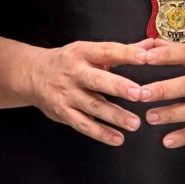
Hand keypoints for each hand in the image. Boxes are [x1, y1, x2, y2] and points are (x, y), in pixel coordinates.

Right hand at [24, 40, 149, 145]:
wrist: (32, 74)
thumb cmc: (69, 61)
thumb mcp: (90, 50)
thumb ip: (122, 50)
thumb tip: (152, 45)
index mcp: (83, 52)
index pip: (107, 51)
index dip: (127, 54)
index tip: (147, 58)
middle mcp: (74, 73)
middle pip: (97, 80)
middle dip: (119, 87)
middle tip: (139, 94)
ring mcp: (67, 94)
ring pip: (92, 106)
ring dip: (114, 115)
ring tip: (134, 123)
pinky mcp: (63, 113)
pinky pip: (83, 124)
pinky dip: (100, 133)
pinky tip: (118, 138)